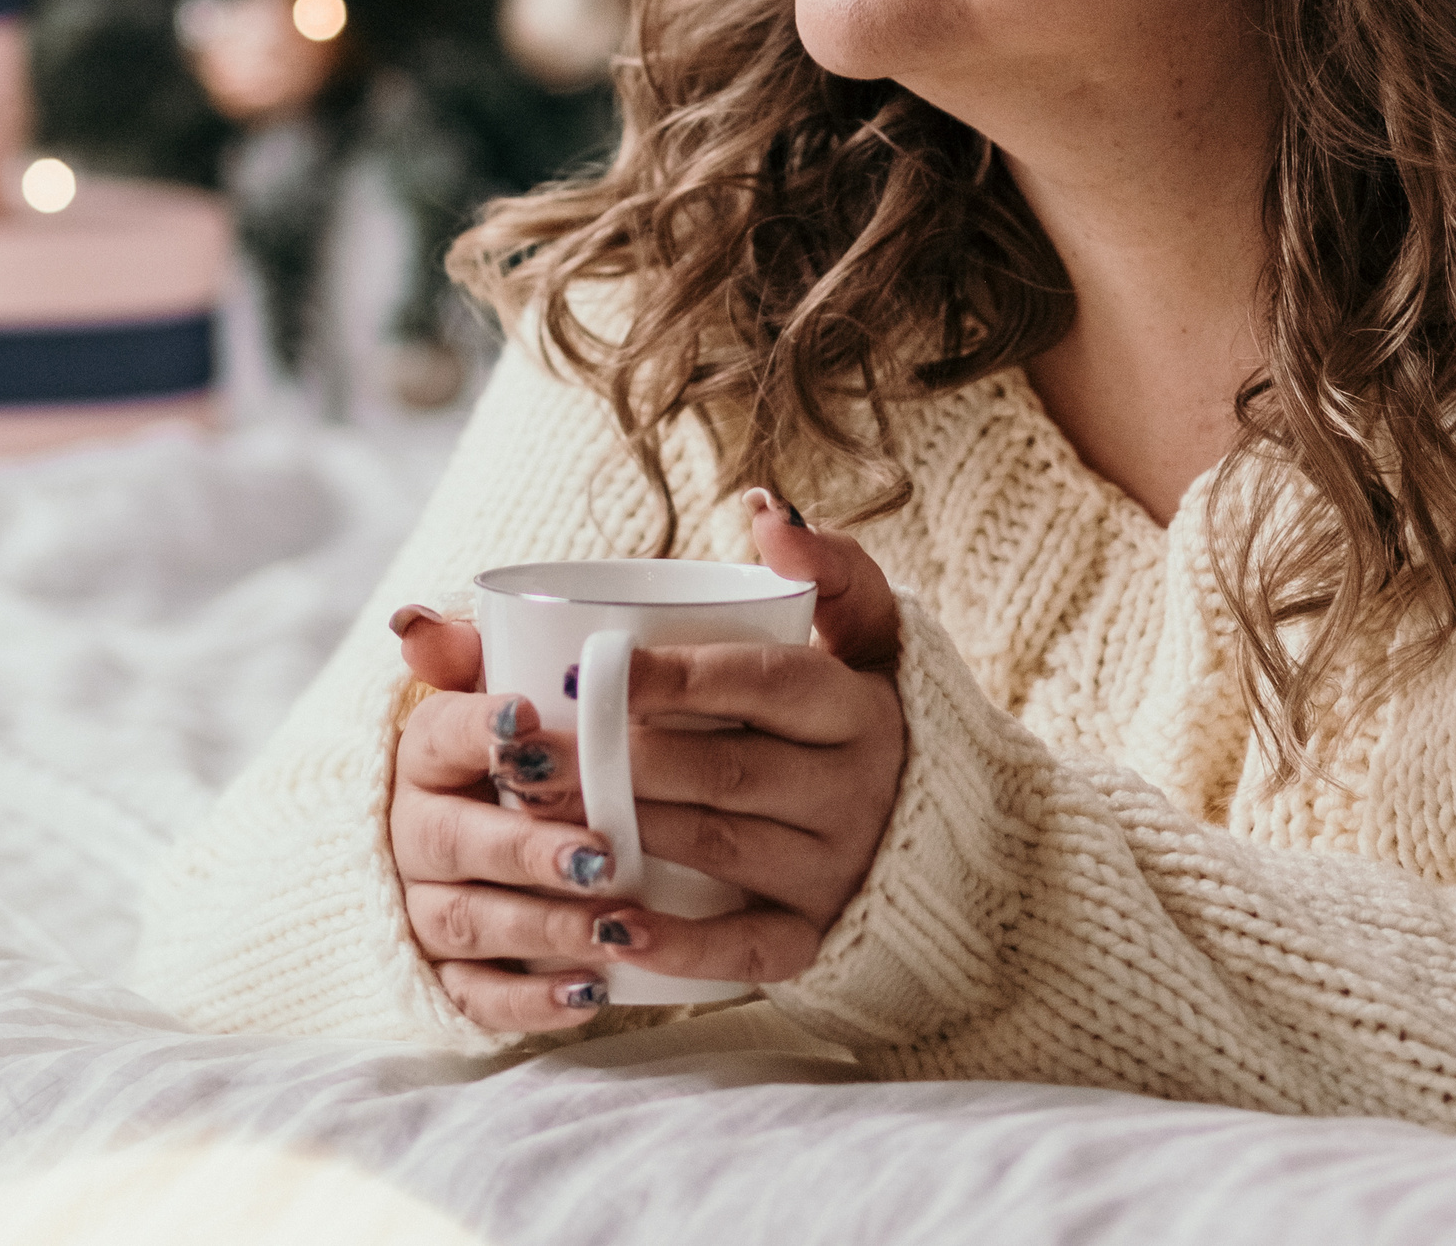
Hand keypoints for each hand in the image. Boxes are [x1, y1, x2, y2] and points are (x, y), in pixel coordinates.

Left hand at [383, 491, 908, 1028]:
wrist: (932, 818)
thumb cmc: (850, 702)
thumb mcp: (856, 628)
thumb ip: (818, 565)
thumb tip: (763, 505)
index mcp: (852, 704)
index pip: (760, 683)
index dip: (675, 677)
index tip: (588, 667)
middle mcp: (853, 787)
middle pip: (724, 770)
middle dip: (615, 759)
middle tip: (522, 752)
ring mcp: (836, 867)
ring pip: (721, 846)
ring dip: (625, 835)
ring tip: (533, 819)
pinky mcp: (819, 933)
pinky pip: (752, 950)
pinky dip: (683, 950)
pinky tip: (613, 935)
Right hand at [387, 671, 627, 1032]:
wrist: (475, 833)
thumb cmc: (507, 751)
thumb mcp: (490, 690)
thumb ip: (468, 651)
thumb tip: (415, 624)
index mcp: (424, 754)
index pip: (437, 735)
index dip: (479, 729)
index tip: (530, 721)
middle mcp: (412, 832)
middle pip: (452, 842)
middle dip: (527, 851)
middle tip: (600, 854)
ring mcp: (424, 907)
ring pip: (468, 922)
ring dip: (543, 928)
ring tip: (616, 927)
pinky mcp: (448, 977)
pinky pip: (478, 998)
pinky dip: (532, 1004)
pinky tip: (592, 995)